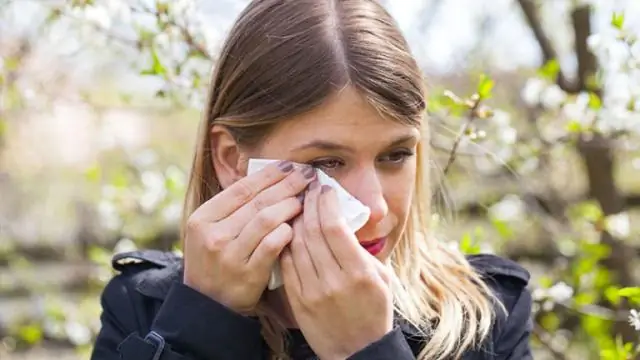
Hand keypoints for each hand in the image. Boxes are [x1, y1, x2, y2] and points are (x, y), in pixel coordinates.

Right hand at [183, 161, 315, 313]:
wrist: (208, 306)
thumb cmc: (215, 262)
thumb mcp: (211, 231)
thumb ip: (233, 208)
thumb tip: (271, 178)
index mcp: (203, 218)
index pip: (241, 188)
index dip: (269, 174)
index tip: (290, 165)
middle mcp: (213, 235)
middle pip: (257, 201)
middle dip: (286, 185)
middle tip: (307, 176)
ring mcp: (229, 256)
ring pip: (265, 220)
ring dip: (289, 206)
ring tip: (304, 200)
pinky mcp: (246, 275)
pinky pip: (272, 246)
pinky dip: (286, 233)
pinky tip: (296, 228)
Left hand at [280, 181, 393, 359]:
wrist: (357, 352)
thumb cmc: (374, 312)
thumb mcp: (382, 279)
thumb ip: (363, 252)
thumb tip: (344, 221)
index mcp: (360, 273)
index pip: (335, 227)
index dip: (327, 202)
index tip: (325, 188)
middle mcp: (335, 281)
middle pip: (313, 231)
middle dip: (309, 203)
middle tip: (307, 188)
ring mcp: (313, 291)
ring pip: (296, 244)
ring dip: (294, 219)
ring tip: (297, 203)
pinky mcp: (298, 300)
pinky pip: (287, 264)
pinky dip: (286, 242)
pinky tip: (288, 229)